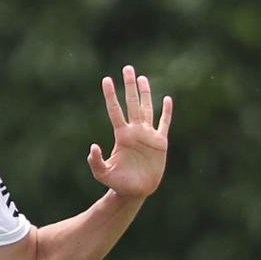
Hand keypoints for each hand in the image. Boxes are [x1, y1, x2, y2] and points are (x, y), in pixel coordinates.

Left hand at [87, 66, 172, 198]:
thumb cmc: (118, 183)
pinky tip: (167, 99)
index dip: (111, 95)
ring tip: (141, 77)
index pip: (115, 111)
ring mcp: (148, 135)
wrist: (135, 192)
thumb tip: (93, 146)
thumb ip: (96, 162)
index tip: (106, 80)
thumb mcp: (103, 174)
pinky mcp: (160, 142)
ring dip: (145, 93)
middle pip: (132, 103)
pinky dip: (167, 112)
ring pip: (147, 108)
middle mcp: (134, 131)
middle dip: (129, 86)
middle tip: (127, 67)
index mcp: (121, 136)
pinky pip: (164, 123)